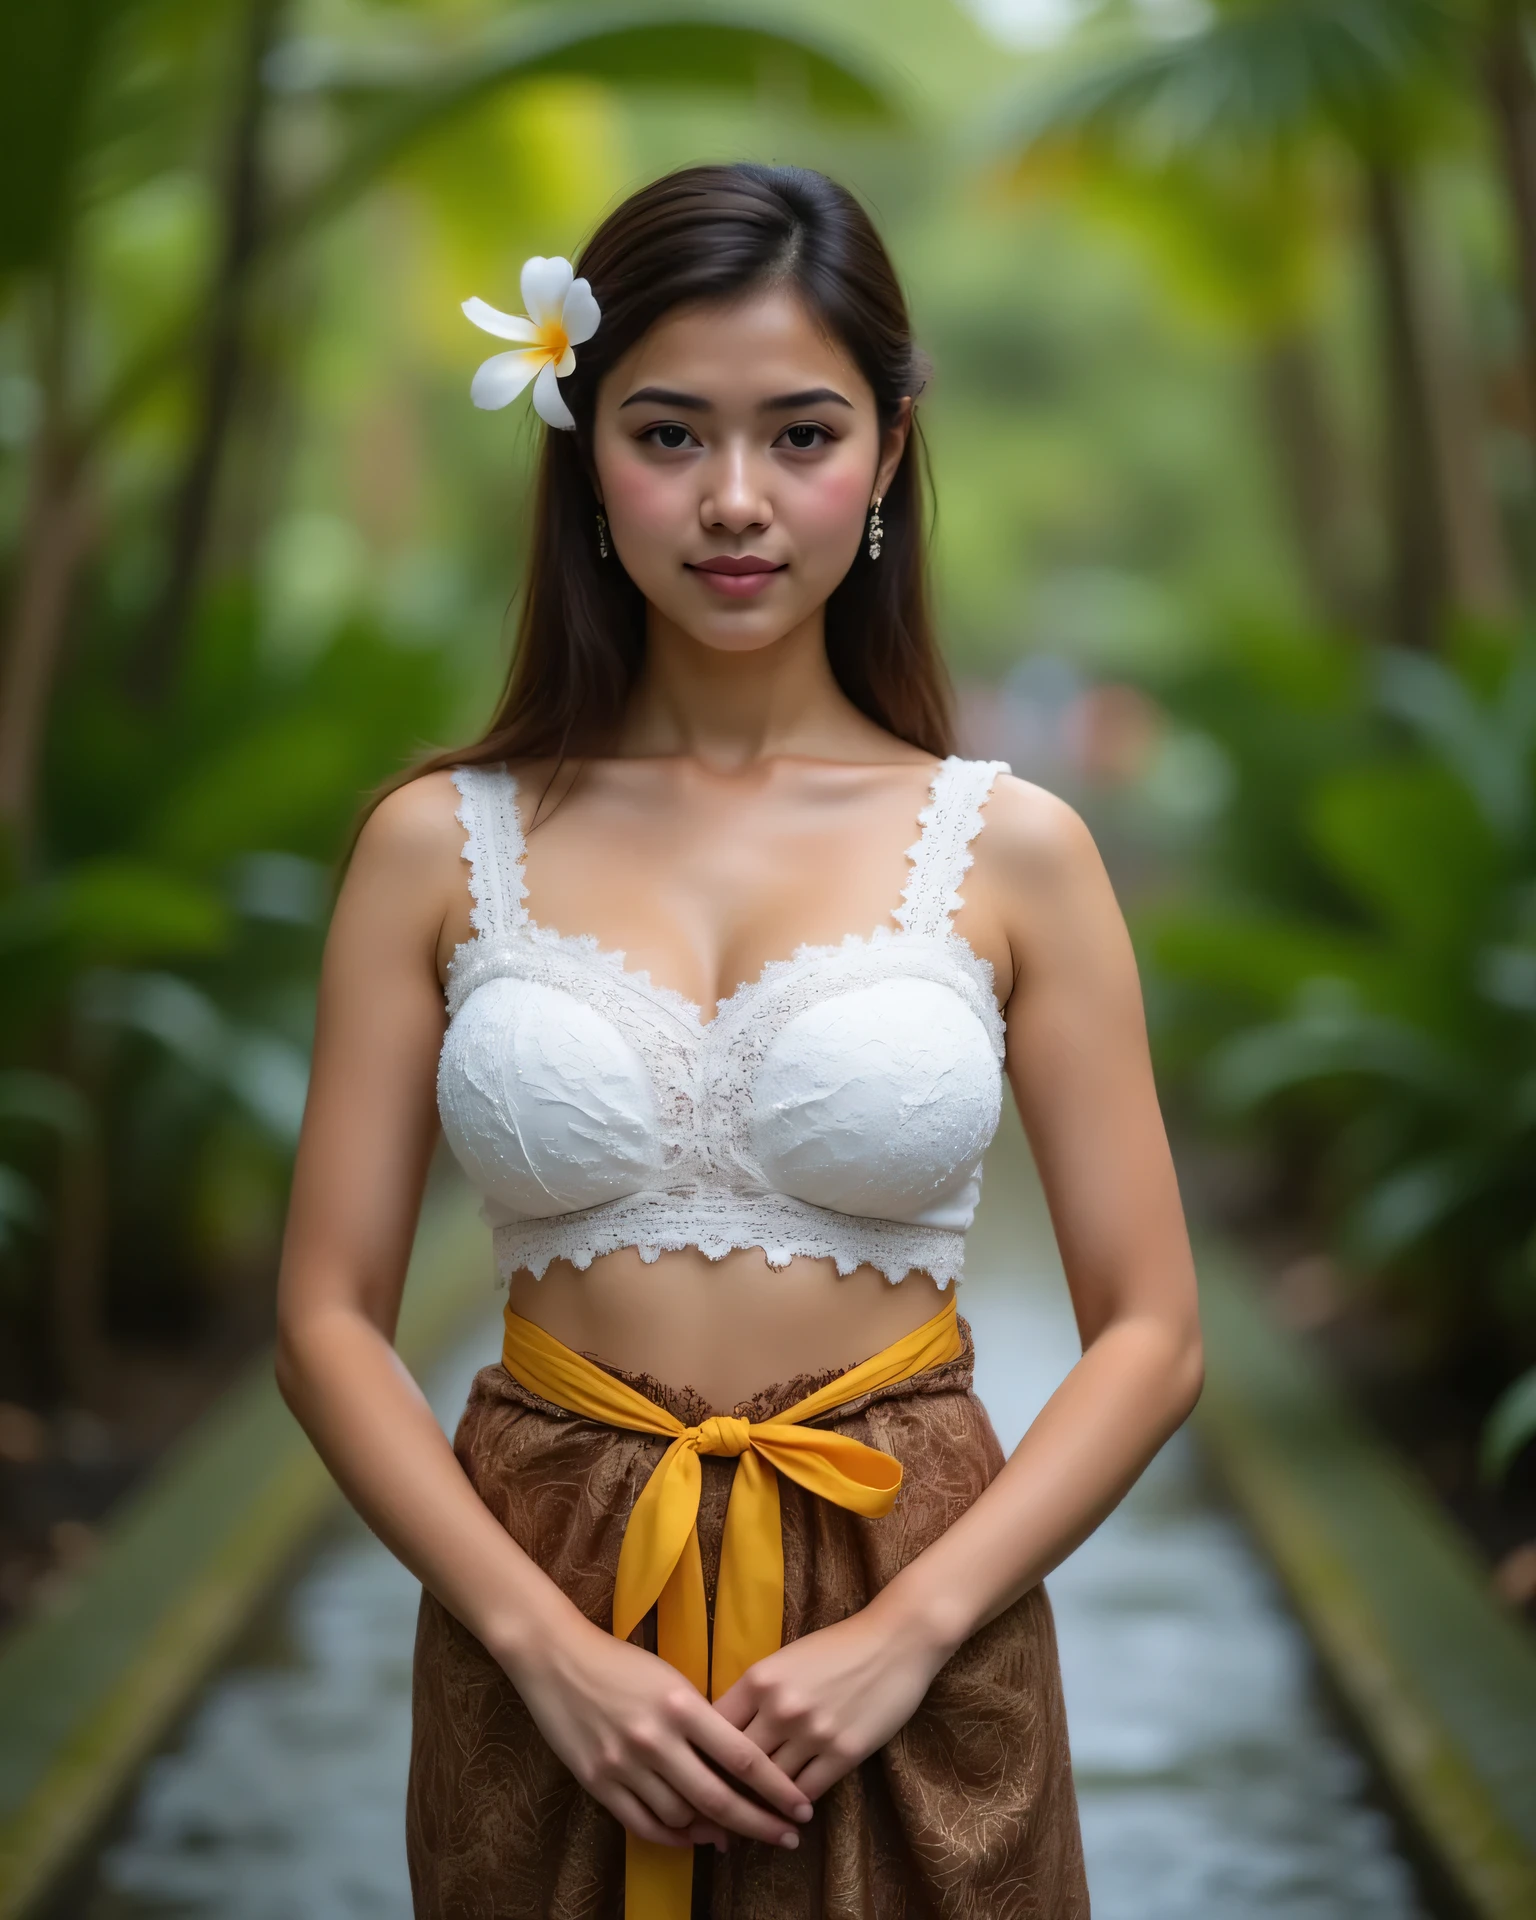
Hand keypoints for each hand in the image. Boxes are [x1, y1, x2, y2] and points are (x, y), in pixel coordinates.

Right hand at [500, 1610, 813, 1850]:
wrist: (557, 1658)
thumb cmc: (622, 1663)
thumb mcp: (671, 1679)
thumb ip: (702, 1721)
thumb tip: (735, 1766)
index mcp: (681, 1705)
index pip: (742, 1757)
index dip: (776, 1788)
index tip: (801, 1807)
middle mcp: (656, 1739)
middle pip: (718, 1798)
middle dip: (759, 1824)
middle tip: (787, 1838)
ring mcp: (624, 1764)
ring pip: (682, 1817)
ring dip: (712, 1831)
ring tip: (733, 1834)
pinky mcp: (598, 1782)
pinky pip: (643, 1824)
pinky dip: (672, 1837)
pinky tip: (690, 1837)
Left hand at [712, 1598, 950, 1800]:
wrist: (896, 1640)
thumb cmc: (837, 1646)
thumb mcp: (785, 1660)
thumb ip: (756, 1693)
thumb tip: (723, 1729)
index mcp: (759, 1678)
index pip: (712, 1727)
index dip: (700, 1754)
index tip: (695, 1773)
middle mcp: (780, 1707)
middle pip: (736, 1762)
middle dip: (723, 1787)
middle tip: (712, 1810)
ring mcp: (813, 1732)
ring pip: (770, 1784)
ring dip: (759, 1803)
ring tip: (747, 1820)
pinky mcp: (844, 1753)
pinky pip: (806, 1793)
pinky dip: (793, 1806)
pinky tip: (788, 1813)